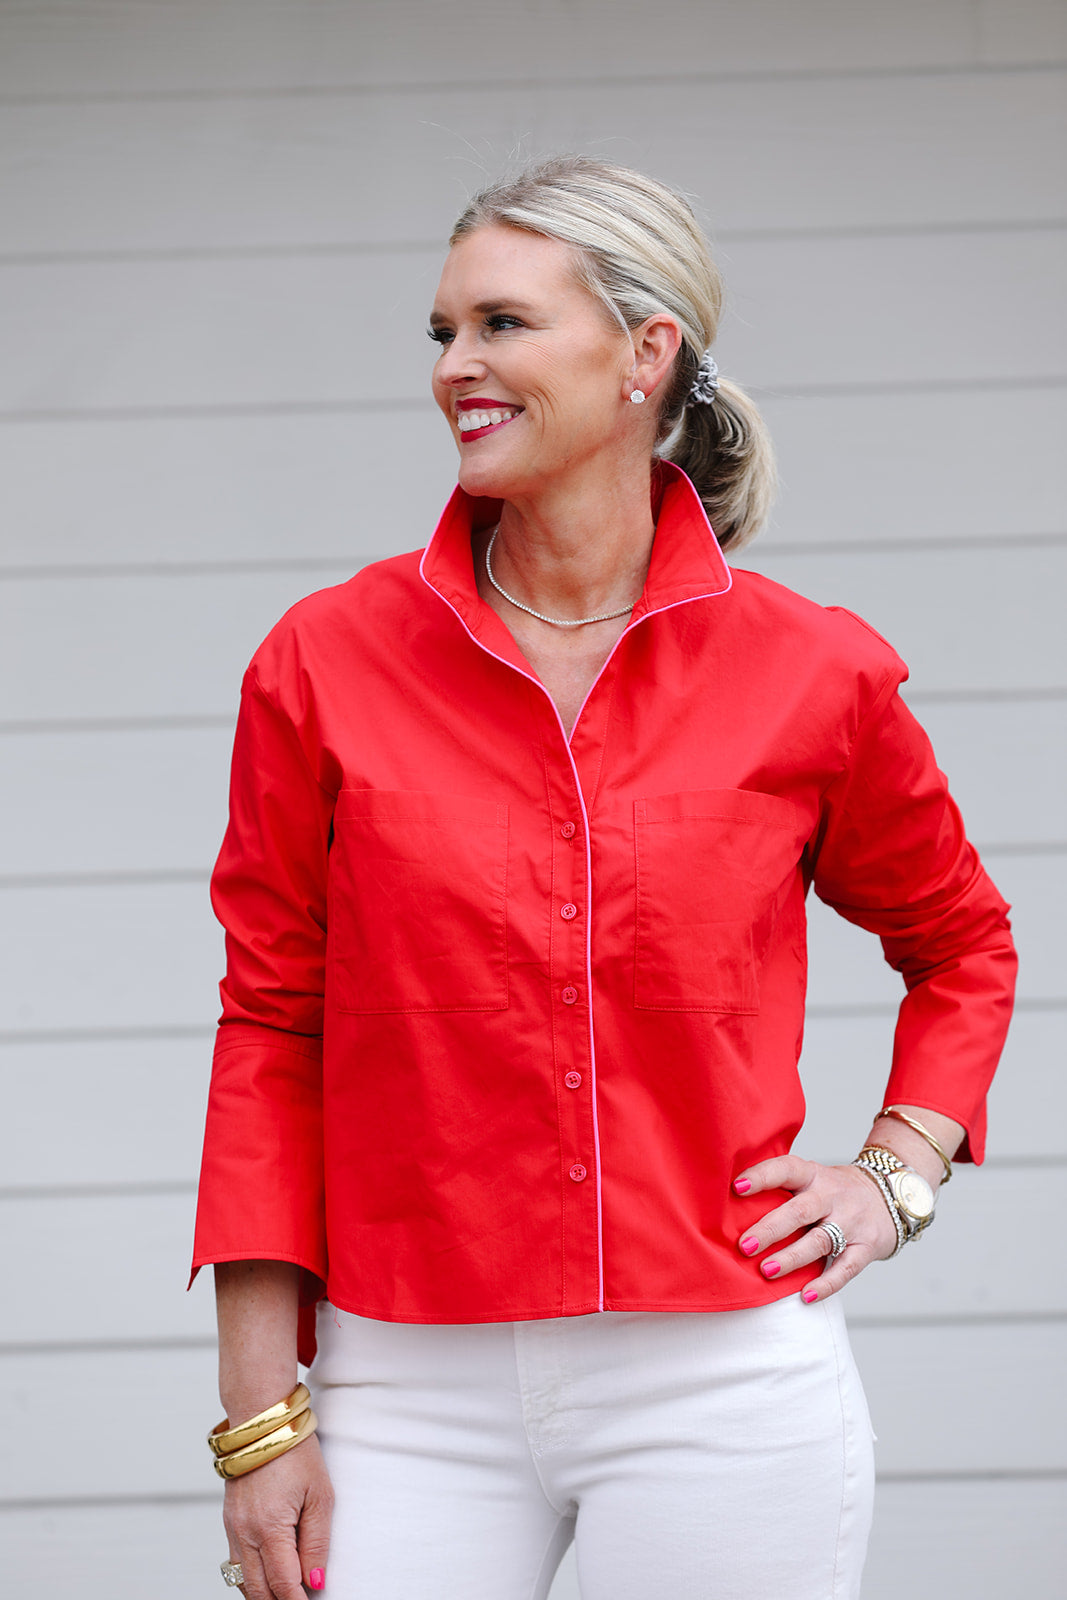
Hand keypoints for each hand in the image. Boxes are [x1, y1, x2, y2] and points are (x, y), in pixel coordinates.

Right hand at [223, 1434, 332, 1598]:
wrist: (262, 1421)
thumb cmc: (294, 1452)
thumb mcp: (320, 1495)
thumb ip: (317, 1542)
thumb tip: (316, 1581)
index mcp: (269, 1527)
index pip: (284, 1585)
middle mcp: (245, 1533)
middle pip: (259, 1591)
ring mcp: (232, 1528)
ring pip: (244, 1582)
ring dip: (265, 1594)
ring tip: (288, 1593)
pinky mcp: (229, 1522)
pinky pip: (236, 1563)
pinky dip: (253, 1577)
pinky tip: (270, 1576)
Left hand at [732, 1154, 898, 1302]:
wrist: (890, 1195)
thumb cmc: (833, 1191)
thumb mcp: (811, 1178)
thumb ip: (781, 1189)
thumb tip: (728, 1206)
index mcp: (813, 1175)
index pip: (787, 1169)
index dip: (762, 1176)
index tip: (736, 1187)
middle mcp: (832, 1195)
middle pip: (799, 1211)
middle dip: (771, 1228)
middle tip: (744, 1245)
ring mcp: (851, 1222)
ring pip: (820, 1240)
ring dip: (792, 1257)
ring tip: (767, 1270)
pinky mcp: (866, 1247)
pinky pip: (846, 1268)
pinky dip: (826, 1284)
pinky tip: (805, 1296)